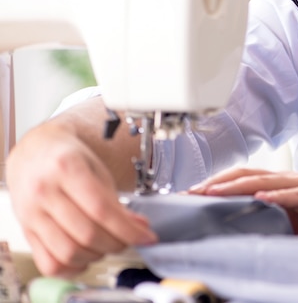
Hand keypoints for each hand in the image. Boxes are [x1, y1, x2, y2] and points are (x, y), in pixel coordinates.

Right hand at [5, 121, 157, 276]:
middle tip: (129, 240)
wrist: (33, 152)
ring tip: (108, 246)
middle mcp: (44, 191)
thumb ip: (116, 200)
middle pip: (87, 233)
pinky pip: (48, 263)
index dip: (128, 230)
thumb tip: (140, 228)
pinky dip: (72, 268)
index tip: (147, 238)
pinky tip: (86, 259)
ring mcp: (31, 214)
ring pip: (68, 252)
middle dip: (117, 243)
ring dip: (96, 256)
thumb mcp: (97, 169)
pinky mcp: (26, 231)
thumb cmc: (69, 159)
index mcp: (66, 169)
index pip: (102, 209)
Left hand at [187, 167, 297, 235]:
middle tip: (190, 192)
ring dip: (236, 186)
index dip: (218, 184)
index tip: (194, 194)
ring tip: (212, 191)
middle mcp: (288, 180)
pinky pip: (295, 193)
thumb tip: (254, 236)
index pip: (244, 180)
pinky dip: (276, 195)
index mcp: (282, 186)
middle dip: (216, 183)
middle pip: (246, 175)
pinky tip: (260, 198)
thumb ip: (278, 222)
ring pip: (264, 180)